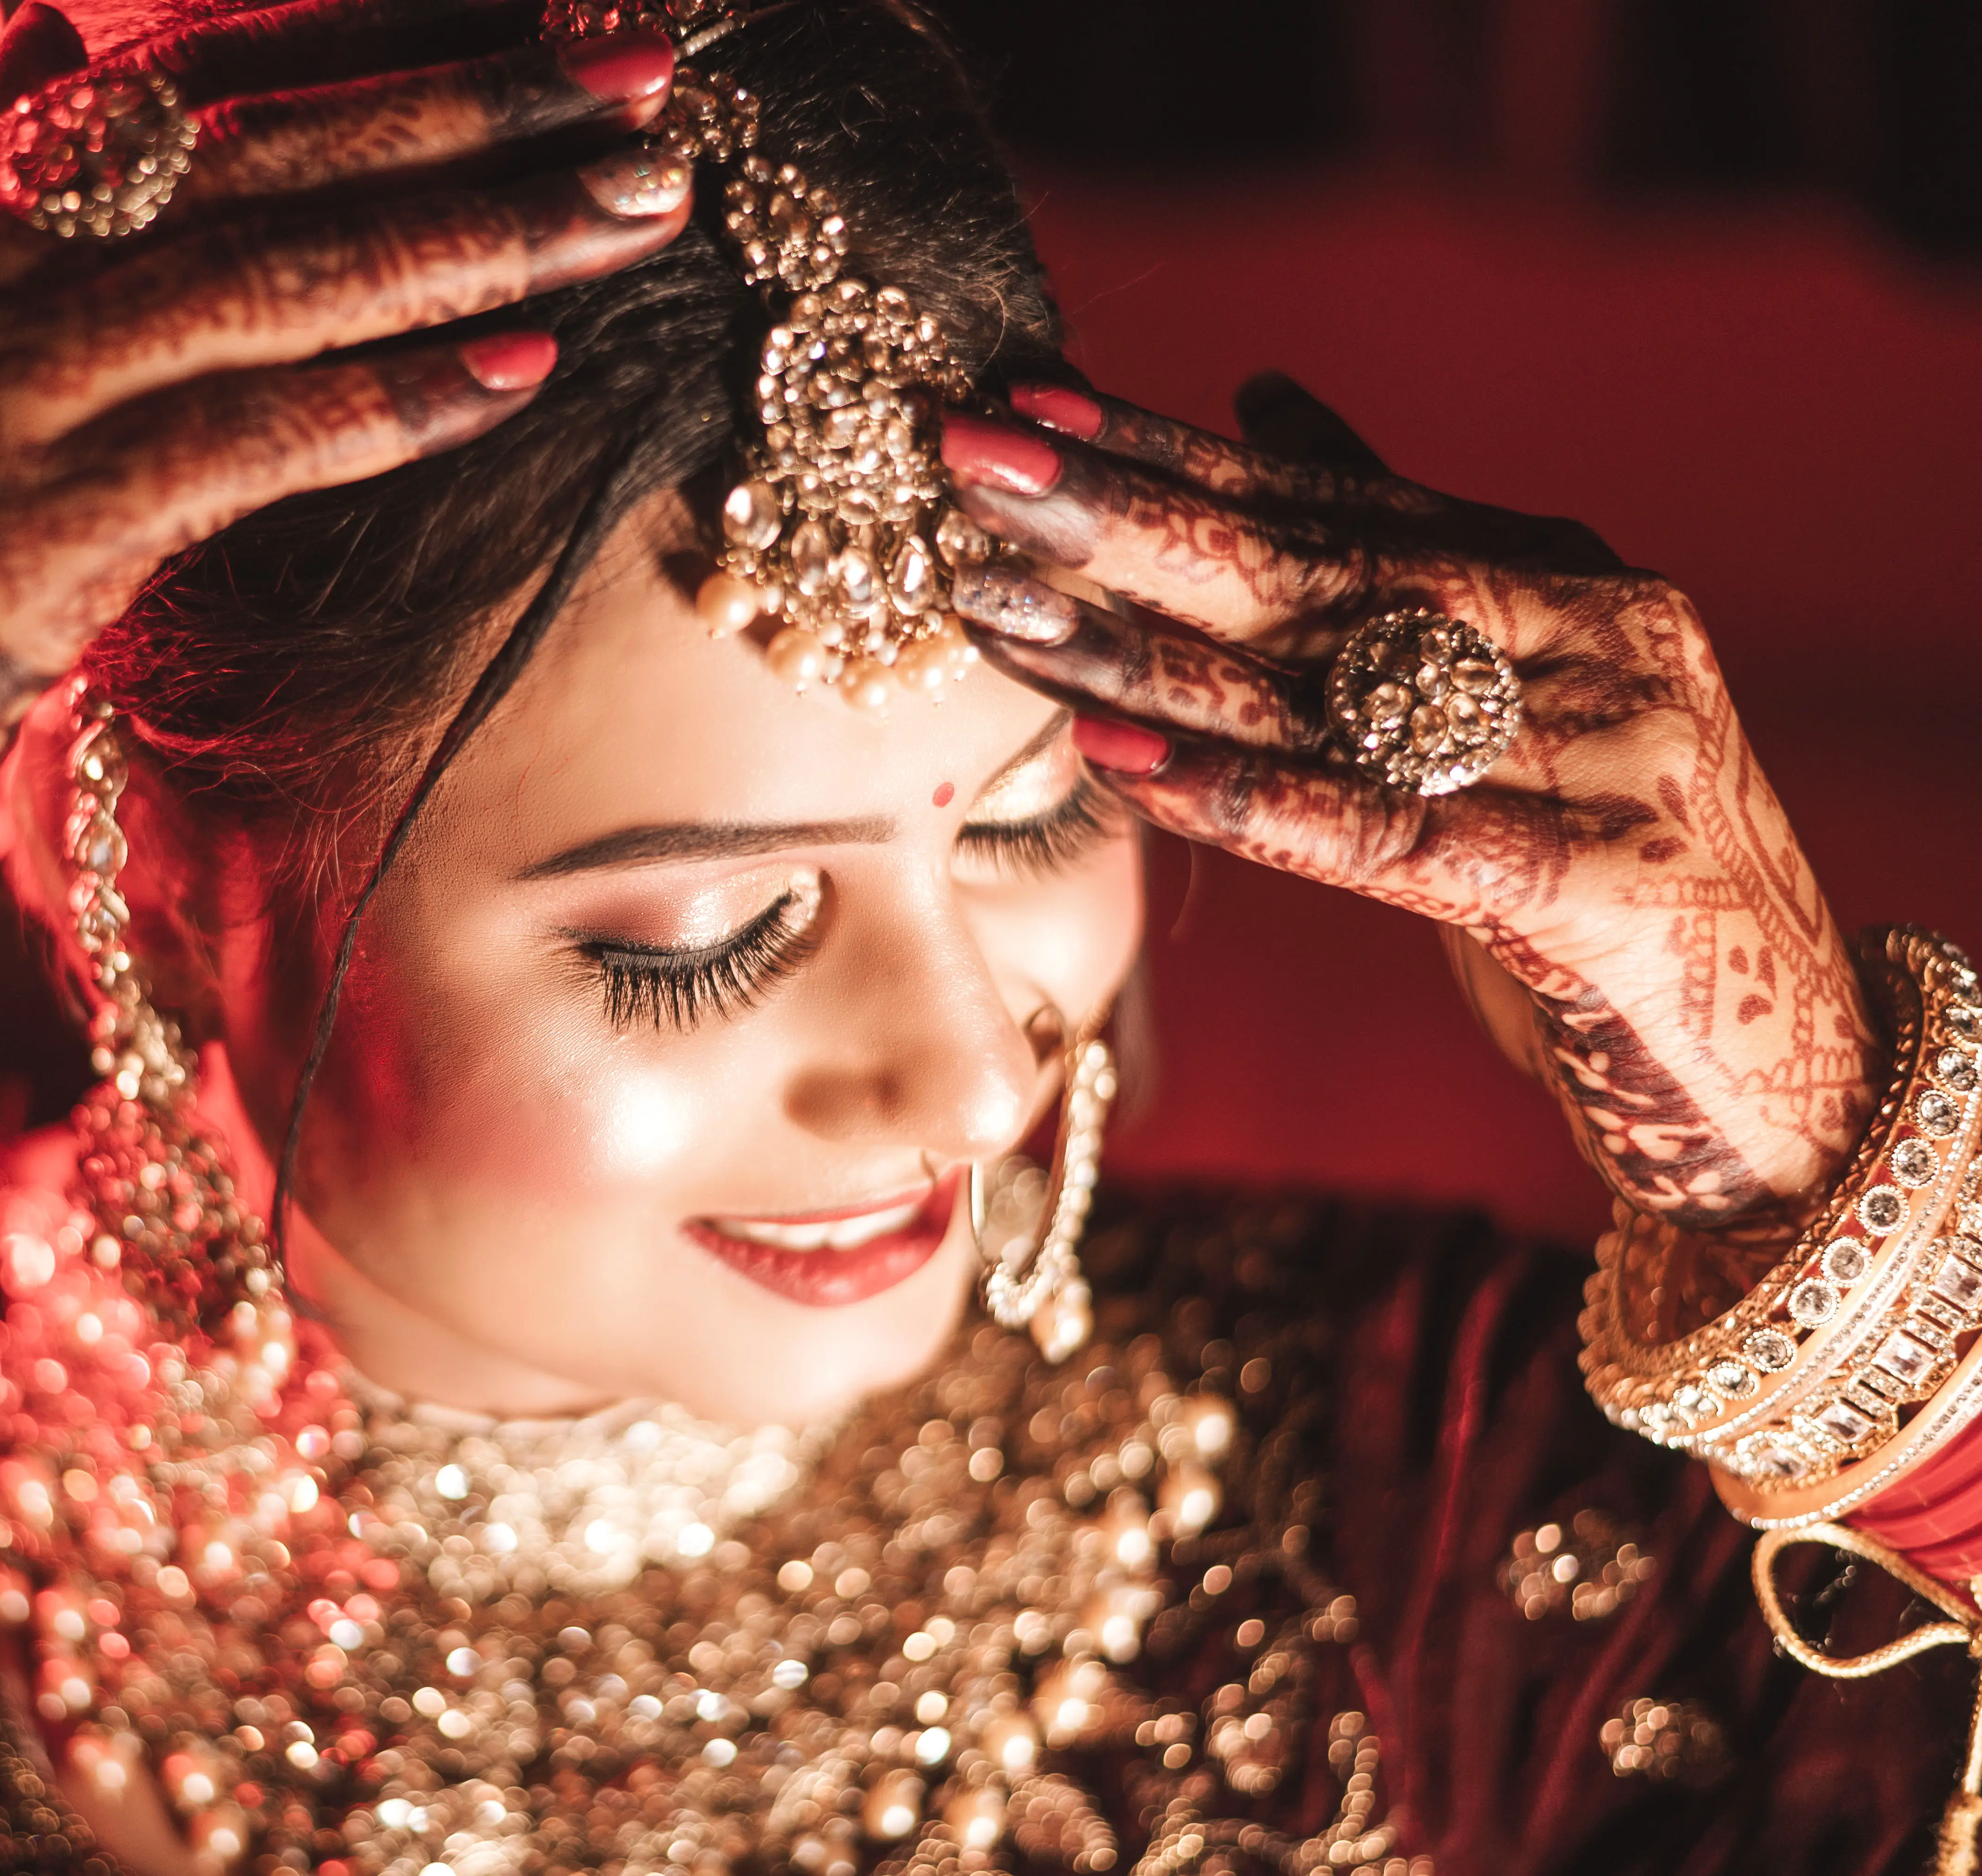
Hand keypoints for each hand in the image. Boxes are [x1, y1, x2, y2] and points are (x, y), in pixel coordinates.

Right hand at [0, 0, 687, 935]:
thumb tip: (34, 25)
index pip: (181, 71)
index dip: (367, 28)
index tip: (539, 14)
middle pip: (248, 143)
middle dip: (465, 96)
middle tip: (645, 72)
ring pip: (263, 275)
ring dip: (473, 232)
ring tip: (639, 205)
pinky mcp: (9, 539)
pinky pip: (234, 443)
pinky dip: (382, 401)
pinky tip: (522, 370)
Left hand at [941, 376, 1877, 1240]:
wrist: (1793, 1062)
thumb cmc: (1610, 874)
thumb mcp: (1503, 701)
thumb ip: (1394, 555)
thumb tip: (1264, 398)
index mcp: (1559, 578)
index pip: (1328, 496)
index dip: (1168, 449)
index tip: (1023, 403)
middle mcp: (1591, 636)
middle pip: (1316, 568)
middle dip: (1127, 515)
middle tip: (970, 462)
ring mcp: (1609, 754)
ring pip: (1332, 690)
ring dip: (1142, 648)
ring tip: (994, 604)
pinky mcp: (1600, 889)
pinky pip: (1386, 837)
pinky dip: (1243, 798)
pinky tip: (1114, 764)